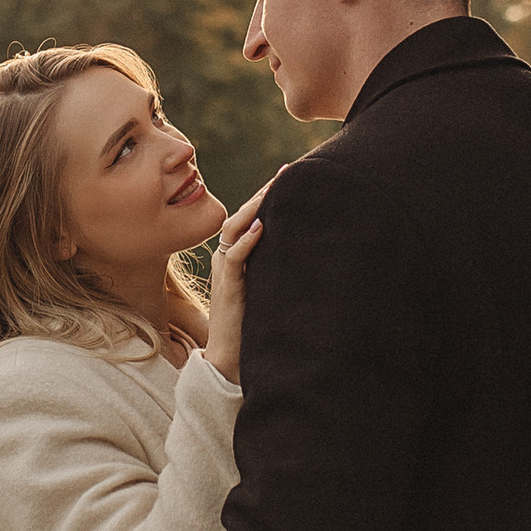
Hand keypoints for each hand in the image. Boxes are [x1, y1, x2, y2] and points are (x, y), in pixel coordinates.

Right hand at [204, 177, 275, 384]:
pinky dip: (247, 240)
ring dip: (255, 207)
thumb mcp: (266, 289)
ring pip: (235, 229)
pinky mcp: (227, 286)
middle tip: (287, 172)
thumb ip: (275, 268)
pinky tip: (262, 226)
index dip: (266, 196)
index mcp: (235, 257)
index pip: (249, 217)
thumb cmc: (252, 325)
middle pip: (242, 216)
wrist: (230, 358)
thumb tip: (307, 250)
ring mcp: (224, 270)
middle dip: (263, 193)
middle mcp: (226, 258)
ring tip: (274, 189)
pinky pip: (233, 257)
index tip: (288, 175)